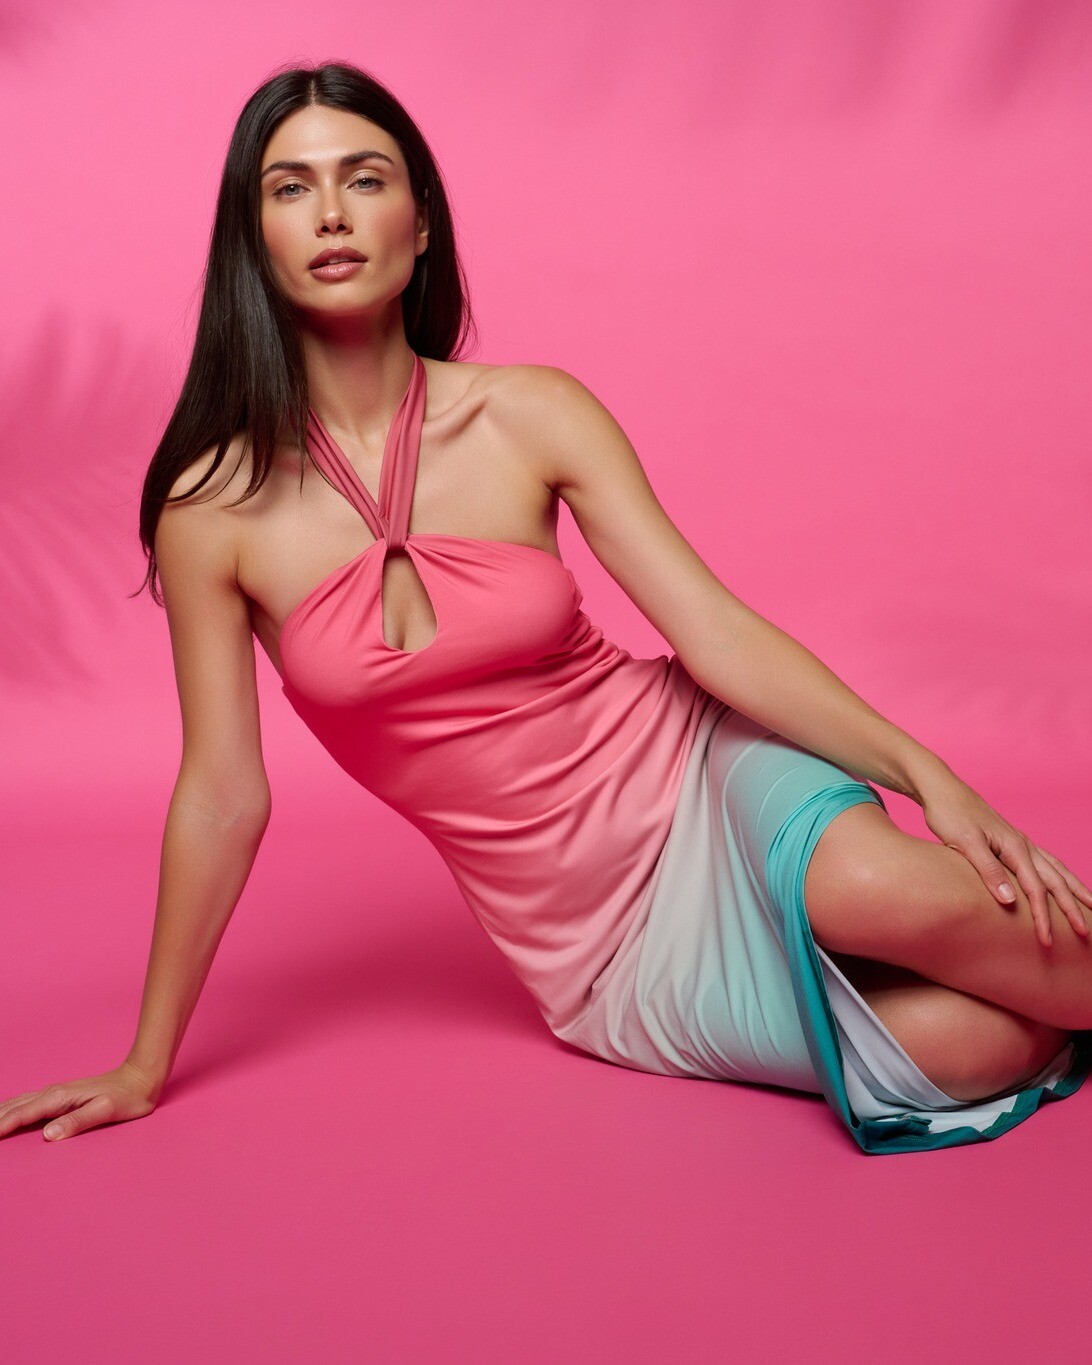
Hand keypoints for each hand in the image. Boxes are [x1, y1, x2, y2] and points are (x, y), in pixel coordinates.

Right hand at [0, 1060, 159, 1142]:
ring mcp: (56, 1094)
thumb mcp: (105, 1110)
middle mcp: (53, 1093)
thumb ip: (77, 1121)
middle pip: (14, 1107)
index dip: (1, 1126)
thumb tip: (48, 1134)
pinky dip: (11, 1110)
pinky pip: (27, 1103)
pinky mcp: (60, 1097)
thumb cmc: (126, 1097)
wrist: (140, 1078)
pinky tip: (7, 1114)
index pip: (22, 1114)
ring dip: (0, 1113)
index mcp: (59, 1098)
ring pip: (18, 1103)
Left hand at [920, 774, 1091, 947]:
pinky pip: (1044, 861)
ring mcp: (1019, 841)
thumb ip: (989, 871)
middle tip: (1085, 931)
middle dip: (1071, 907)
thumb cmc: (950, 814)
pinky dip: (1058, 874)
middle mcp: (1022, 844)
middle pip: (1055, 881)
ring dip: (1073, 888)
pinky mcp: (1010, 841)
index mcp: (1014, 847)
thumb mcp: (965, 843)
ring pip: (1055, 869)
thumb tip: (1011, 901)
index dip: (1042, 917)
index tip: (1047, 940)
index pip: (1035, 890)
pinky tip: (1060, 880)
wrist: (941, 789)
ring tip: (1091, 903)